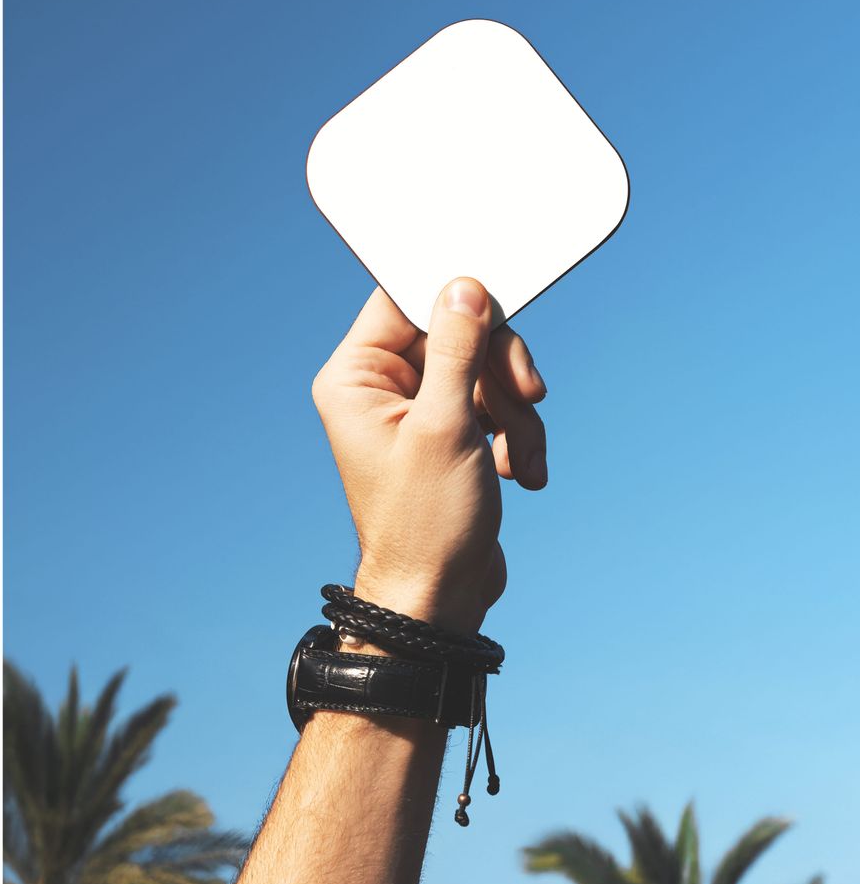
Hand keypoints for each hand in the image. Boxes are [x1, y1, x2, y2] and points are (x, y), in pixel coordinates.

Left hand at [309, 279, 547, 632]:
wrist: (440, 597)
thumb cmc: (427, 522)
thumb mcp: (447, 426)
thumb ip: (458, 350)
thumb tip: (464, 286)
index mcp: (355, 377)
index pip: (403, 301)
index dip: (456, 302)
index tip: (499, 316)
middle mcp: (379, 388)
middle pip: (456, 334)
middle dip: (500, 372)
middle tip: (528, 397)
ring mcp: (416, 412)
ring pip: (484, 373)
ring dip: (516, 413)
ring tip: (520, 459)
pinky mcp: (450, 435)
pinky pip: (494, 407)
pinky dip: (517, 437)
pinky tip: (521, 475)